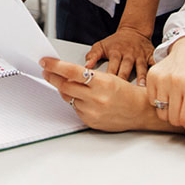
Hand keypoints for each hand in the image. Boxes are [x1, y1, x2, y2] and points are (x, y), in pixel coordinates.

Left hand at [40, 58, 169, 132]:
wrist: (140, 111)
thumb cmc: (125, 92)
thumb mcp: (107, 77)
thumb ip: (86, 76)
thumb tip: (64, 72)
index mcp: (101, 83)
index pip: (71, 71)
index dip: (55, 65)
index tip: (45, 62)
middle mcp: (96, 99)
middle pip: (65, 85)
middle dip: (52, 76)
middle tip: (46, 71)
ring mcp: (93, 112)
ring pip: (67, 97)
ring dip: (62, 89)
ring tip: (63, 82)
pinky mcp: (91, 122)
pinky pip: (75, 109)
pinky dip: (73, 101)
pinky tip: (78, 96)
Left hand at [84, 25, 153, 82]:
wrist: (133, 31)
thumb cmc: (115, 42)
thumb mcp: (101, 45)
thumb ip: (93, 55)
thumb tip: (85, 66)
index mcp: (115, 53)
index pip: (112, 66)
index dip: (110, 76)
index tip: (107, 87)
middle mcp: (128, 54)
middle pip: (126, 68)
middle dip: (124, 79)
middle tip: (123, 93)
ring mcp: (140, 56)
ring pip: (141, 67)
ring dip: (141, 77)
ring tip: (142, 88)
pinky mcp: (151, 56)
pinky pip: (155, 63)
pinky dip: (157, 71)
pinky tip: (158, 80)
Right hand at [146, 35, 184, 142]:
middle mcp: (175, 81)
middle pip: (173, 119)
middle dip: (182, 120)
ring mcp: (161, 77)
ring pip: (161, 112)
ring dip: (171, 113)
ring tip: (179, 103)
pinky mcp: (152, 75)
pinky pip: (152, 101)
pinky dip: (160, 102)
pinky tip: (170, 94)